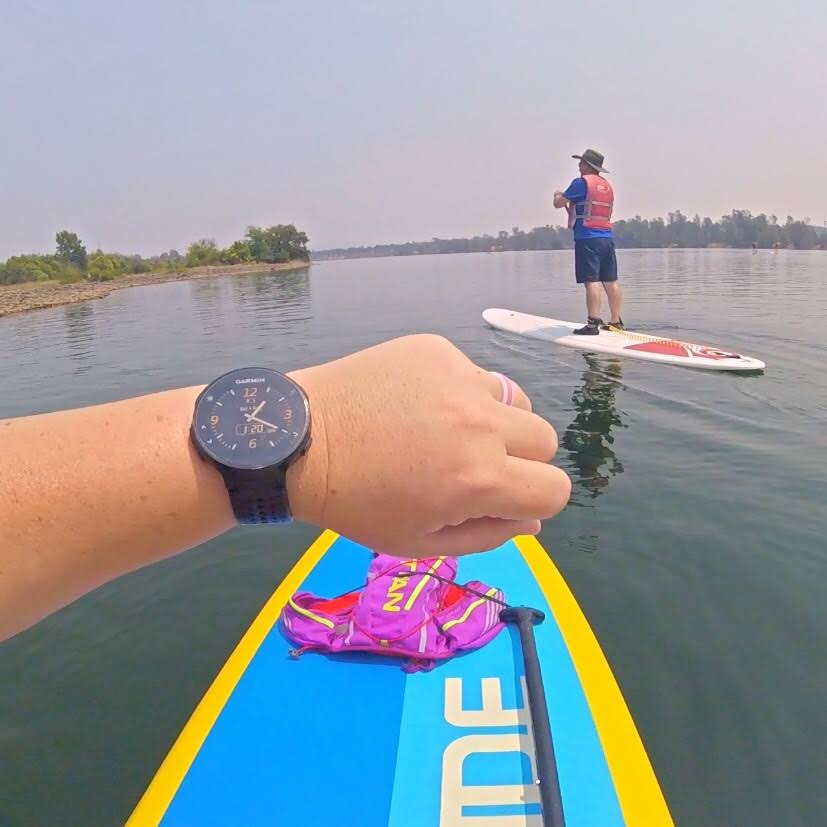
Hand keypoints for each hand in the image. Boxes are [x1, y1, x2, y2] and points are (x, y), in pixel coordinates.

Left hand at [286, 335, 569, 556]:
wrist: (301, 439)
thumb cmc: (357, 503)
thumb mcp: (421, 541)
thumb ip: (489, 535)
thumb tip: (532, 521)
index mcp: (480, 479)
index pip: (554, 490)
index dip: (533, 501)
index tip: (503, 499)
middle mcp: (481, 424)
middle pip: (545, 440)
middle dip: (520, 460)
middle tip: (473, 465)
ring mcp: (460, 378)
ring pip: (515, 401)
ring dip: (497, 421)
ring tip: (450, 430)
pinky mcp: (437, 350)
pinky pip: (474, 374)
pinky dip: (459, 392)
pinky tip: (418, 403)